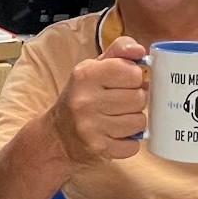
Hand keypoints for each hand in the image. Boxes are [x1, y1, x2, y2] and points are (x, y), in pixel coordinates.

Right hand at [49, 36, 147, 165]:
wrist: (58, 135)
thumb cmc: (82, 96)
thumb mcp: (94, 67)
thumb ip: (119, 51)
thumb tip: (140, 50)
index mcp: (86, 75)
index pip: (133, 73)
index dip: (134, 77)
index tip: (125, 82)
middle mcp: (86, 100)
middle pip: (139, 98)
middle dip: (136, 99)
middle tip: (122, 102)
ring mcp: (91, 127)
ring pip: (139, 122)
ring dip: (134, 121)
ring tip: (118, 118)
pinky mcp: (98, 148)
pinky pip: (133, 145)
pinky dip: (129, 142)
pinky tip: (115, 135)